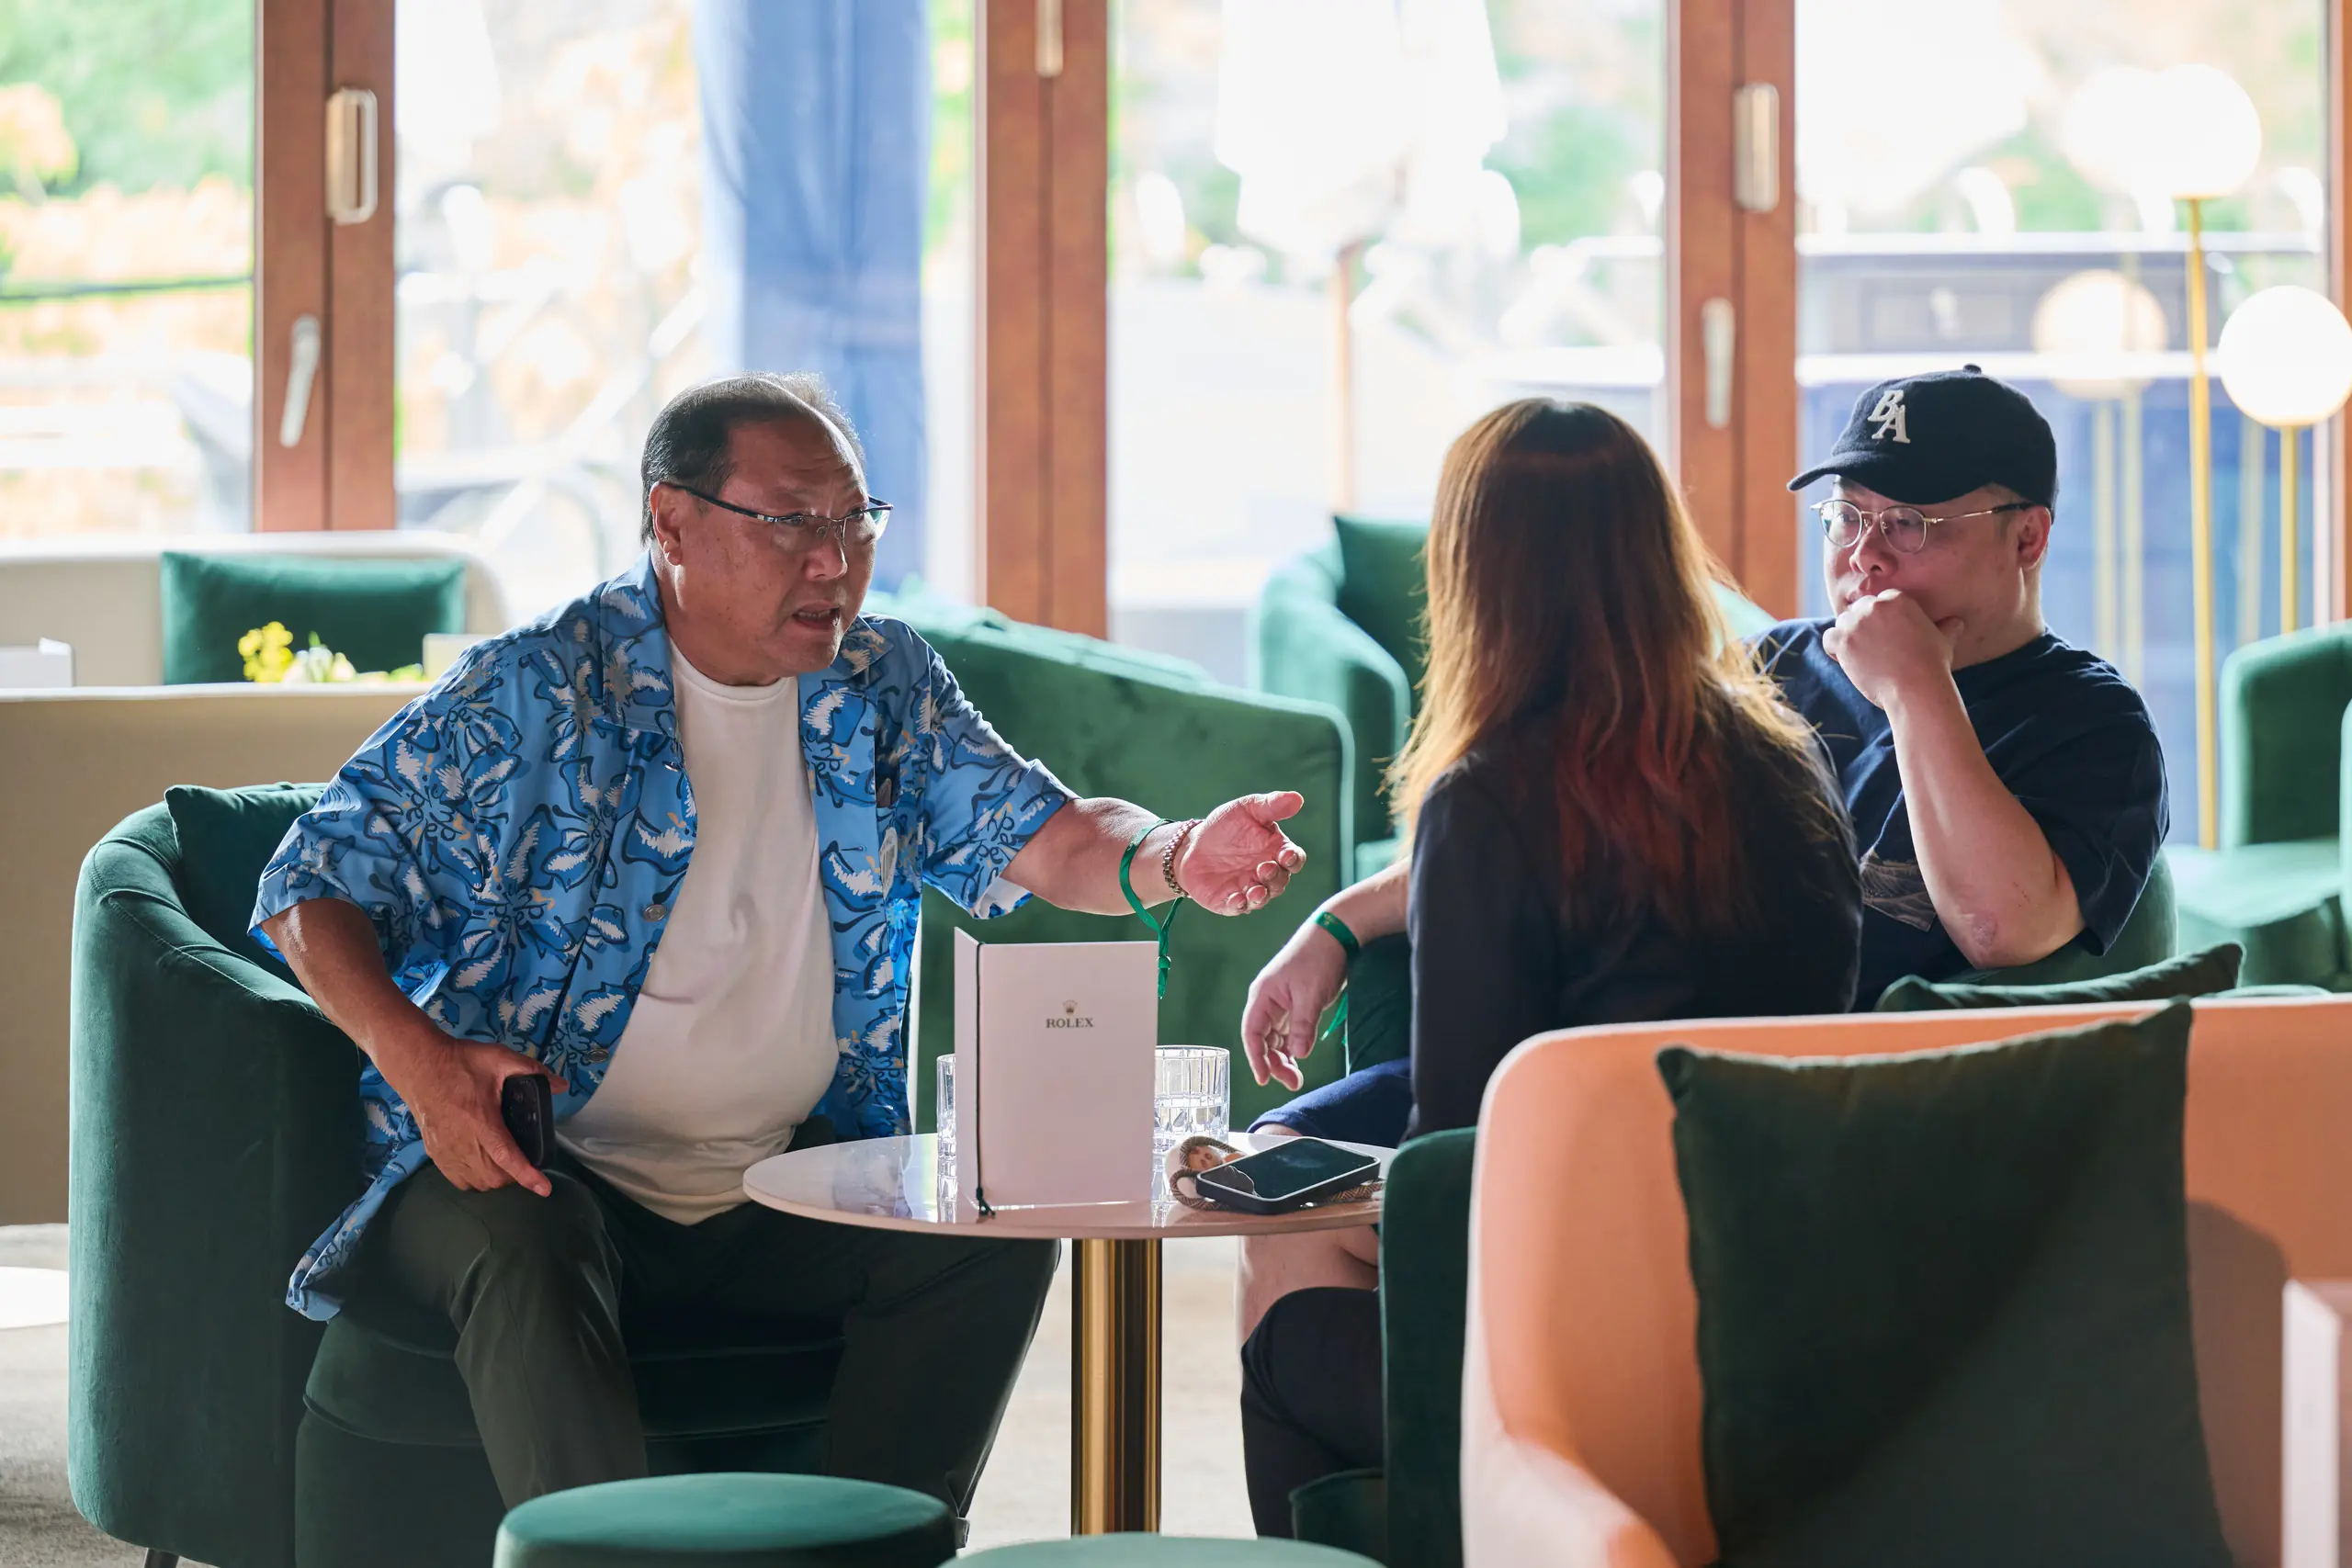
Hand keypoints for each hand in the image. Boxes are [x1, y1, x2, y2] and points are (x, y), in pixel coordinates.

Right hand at [374, 1028, 567, 1195]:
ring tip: (505, 1162)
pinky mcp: (435, 1153)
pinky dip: (475, 1179)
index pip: (506, 1156)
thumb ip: (531, 1069)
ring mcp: (447, 1151)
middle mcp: (463, 1142)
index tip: (545, 1188)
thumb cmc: (460, 1063)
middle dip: (514, 1175)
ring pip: (477, 1183)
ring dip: (496, 1179)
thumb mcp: (499, 1058)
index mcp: (481, 1121)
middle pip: (494, 1177)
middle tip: (524, 1158)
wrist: (420, 1066)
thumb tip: (561, 1085)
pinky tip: (482, 1164)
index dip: (527, 1175)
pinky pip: (459, 1180)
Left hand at [1176, 791, 1307, 914]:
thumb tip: (1297, 798)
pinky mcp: (1230, 902)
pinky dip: (1240, 905)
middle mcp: (1267, 874)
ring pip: (1263, 897)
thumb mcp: (1247, 809)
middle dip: (1275, 876)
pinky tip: (1237, 900)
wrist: (1193, 846)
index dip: (1294, 859)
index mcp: (1276, 851)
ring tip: (1255, 890)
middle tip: (1264, 867)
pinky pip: (1239, 907)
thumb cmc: (1226, 826)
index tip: (1286, 855)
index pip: (1295, 859)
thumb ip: (1272, 805)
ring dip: (1261, 895)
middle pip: (1281, 880)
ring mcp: (1250, 889)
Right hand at [1239, 913, 1348, 1088]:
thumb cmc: (1318, 958)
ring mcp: (1281, 1003)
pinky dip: (1292, 1047)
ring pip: (1275, 1038)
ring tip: (1297, 1078)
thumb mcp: (1311, 995)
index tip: (1264, 1078)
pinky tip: (1299, 1060)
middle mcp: (1268, 1001)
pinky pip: (1288, 1032)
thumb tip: (1298, 1054)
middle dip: (1274, 1062)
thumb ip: (1303, 1026)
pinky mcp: (1295, 1004)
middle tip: (1292, 1081)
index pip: (1252, 1032)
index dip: (1256, 1057)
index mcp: (1263, 996)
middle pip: (1263, 1039)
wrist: (1335, 934)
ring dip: (1283, 1057)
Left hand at [1822, 589, 1963, 710]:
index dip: (1880, 619)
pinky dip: (1834, 648)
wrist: (1916, 687)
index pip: (1880, 602)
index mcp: (1898, 599)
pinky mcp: (1843, 641)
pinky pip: (1829, 637)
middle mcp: (1874, 606)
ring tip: (1862, 656)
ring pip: (1843, 622)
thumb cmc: (1932, 665)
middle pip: (1859, 610)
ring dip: (1848, 636)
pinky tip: (1847, 660)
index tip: (1885, 636)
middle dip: (1864, 625)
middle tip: (1873, 647)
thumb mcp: (1944, 640)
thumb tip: (1957, 622)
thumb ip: (1947, 628)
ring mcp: (1856, 623)